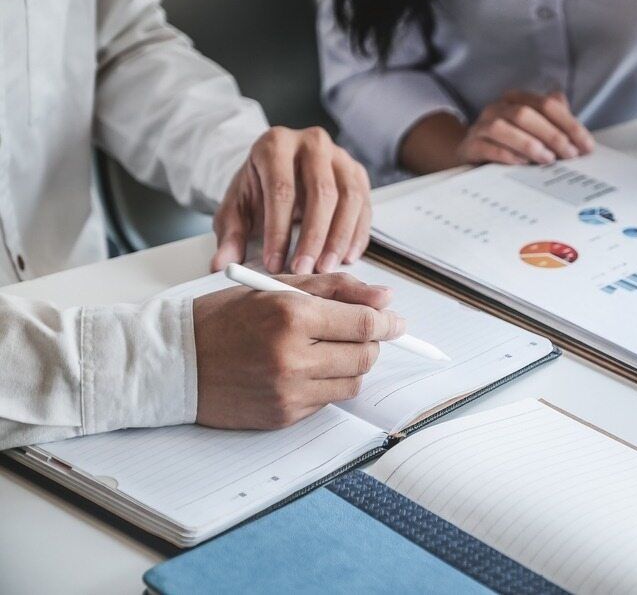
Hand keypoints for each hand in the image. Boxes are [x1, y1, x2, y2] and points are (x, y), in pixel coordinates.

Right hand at [193, 273, 404, 429]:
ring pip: (352, 382)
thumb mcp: (276, 286)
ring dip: (351, 365)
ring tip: (327, 349)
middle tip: (361, 332)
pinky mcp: (283, 416)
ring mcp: (288, 391)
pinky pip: (327, 401)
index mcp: (291, 315)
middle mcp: (292, 357)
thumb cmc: (222, 318)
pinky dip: (325, 383)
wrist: (173, 363)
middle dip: (372, 343)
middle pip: (366, 356)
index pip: (364, 324)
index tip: (396, 321)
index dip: (388, 323)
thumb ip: (335, 288)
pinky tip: (302, 369)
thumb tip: (385, 299)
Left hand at [211, 126, 371, 275]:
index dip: (278, 231)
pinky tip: (346, 257)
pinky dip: (357, 235)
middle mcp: (312, 143)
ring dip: (339, 238)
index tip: (274, 263)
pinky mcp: (358, 173)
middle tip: (305, 270)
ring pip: (350, 198)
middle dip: (314, 237)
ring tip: (326, 267)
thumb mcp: (236, 207)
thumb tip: (224, 263)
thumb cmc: (259, 187)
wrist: (278, 168)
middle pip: (322, 192)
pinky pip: (365, 206)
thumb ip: (230, 234)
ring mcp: (340, 156)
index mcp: (276, 144)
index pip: (281, 190)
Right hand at [456, 90, 594, 165]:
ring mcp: (481, 126)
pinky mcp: (470, 146)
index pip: (547, 104)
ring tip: (548, 159)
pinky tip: (523, 163)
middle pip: (525, 113)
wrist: (472, 153)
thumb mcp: (535, 130)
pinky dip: (507, 154)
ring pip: (503, 127)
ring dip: (529, 143)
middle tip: (570, 155)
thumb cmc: (510, 142)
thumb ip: (556, 125)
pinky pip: (487, 147)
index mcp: (517, 99)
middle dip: (552, 135)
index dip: (570, 124)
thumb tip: (581, 137)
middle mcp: (497, 108)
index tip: (586, 146)